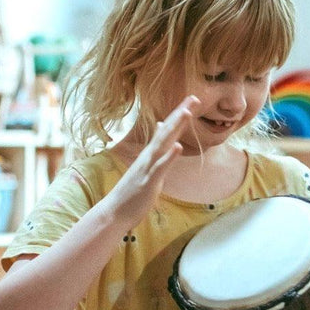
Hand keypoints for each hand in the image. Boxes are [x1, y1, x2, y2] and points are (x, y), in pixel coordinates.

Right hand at [106, 95, 200, 227]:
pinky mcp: (149, 181)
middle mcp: (149, 156)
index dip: (179, 113)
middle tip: (195, 97)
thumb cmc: (133, 191)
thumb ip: (156, 146)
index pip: (167, 129)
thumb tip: (161, 126)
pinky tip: (179, 147)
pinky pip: (160, 168)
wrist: (114, 212)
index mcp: (151, 153)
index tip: (192, 99)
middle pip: (167, 130)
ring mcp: (148, 167)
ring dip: (175, 128)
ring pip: (163, 144)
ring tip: (187, 113)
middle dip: (180, 113)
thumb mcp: (147, 165)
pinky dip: (169, 157)